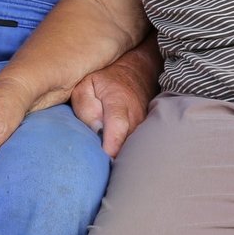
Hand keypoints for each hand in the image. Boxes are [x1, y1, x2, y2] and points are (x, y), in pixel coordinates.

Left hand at [70, 42, 157, 156]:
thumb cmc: (105, 81)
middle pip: (125, 146)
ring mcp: (144, 125)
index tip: (101, 159)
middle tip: (95, 163)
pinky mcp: (147, 132)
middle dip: (111, 158)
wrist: (137, 72)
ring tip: (103, 159)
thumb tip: (95, 131)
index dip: (110, 147)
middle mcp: (136, 116)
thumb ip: (85, 107)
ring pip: (132, 149)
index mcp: (118, 103)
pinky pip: (137, 147)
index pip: (118, 129)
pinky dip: (126, 153)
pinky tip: (115, 154)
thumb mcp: (86, 86)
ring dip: (119, 157)